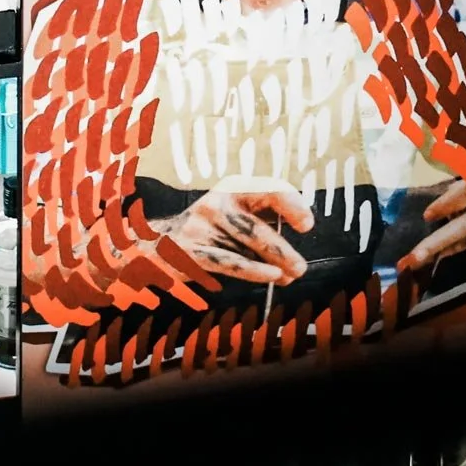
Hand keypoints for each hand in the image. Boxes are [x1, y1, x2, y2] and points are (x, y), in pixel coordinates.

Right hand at [161, 190, 315, 284]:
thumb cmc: (210, 230)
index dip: (292, 206)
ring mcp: (202, 226)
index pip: (269, 189)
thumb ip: (262, 221)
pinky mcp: (192, 250)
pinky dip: (254, 271)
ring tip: (290, 276)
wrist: (158, 244)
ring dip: (274, 263)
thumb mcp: (234, 214)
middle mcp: (216, 202)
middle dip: (283, 249)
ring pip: (246, 245)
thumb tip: (295, 246)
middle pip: (257, 226)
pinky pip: (230, 262)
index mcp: (233, 188)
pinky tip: (271, 276)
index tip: (306, 225)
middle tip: (300, 267)